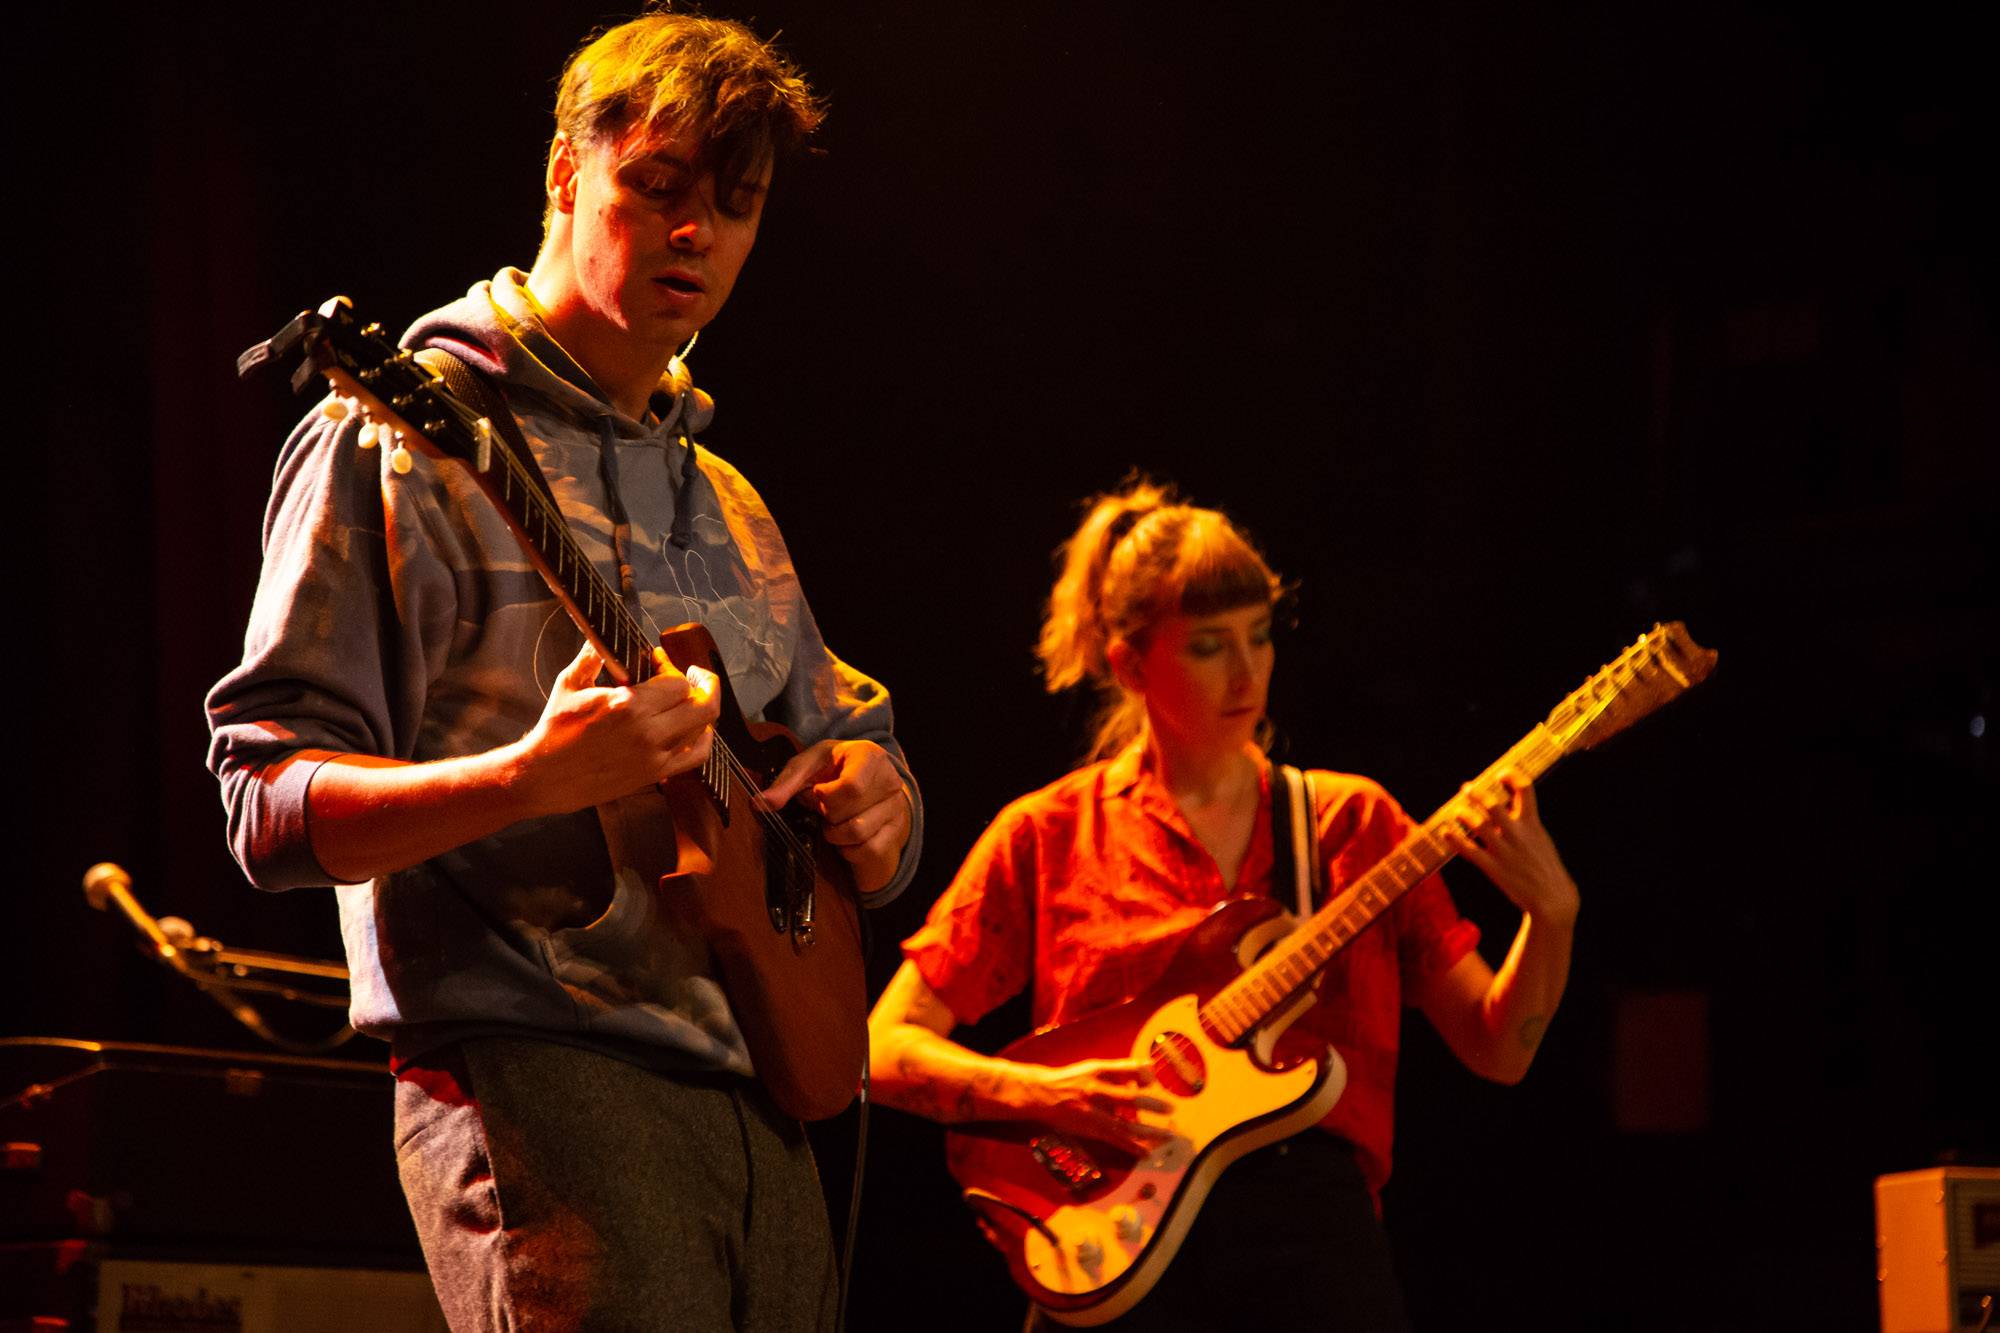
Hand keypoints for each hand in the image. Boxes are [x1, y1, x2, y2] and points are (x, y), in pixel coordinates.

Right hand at [510, 640, 719, 815]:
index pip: (676, 681)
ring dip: (703, 708)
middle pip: (701, 704)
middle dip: (703, 684)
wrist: (544, 778)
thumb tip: (600, 634)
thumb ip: (591, 657)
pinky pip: (696, 756)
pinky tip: (697, 728)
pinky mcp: (654, 774)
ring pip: (703, 729)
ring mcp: (653, 756)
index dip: (672, 666)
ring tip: (694, 697)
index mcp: (627, 705)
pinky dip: (704, 739)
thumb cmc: (554, 732)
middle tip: (694, 674)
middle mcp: (647, 732)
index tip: (658, 660)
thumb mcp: (569, 685)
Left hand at [760, 738, 911, 893]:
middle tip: (822, 805)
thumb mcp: (809, 766)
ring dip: (834, 832)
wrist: (866, 779)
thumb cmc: (833, 769)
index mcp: (869, 756)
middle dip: (825, 813)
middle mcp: (889, 781)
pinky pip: (867, 850)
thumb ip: (785, 784)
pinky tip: (845, 835)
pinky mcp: (896, 831)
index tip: (817, 791)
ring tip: (832, 820)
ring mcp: (895, 808)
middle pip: (848, 812)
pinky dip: (848, 848)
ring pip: (857, 833)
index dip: (825, 796)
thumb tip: (758, 804)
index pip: (852, 787)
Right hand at [1007, 1057, 1175, 1155]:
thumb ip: (1122, 1069)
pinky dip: (1133, 1147)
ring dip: (1149, 1132)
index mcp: (1098, 1071)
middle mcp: (1096, 1091)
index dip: (1143, 1074)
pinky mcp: (1091, 1129)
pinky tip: (1147, 1152)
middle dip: (1152, 1105)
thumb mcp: (1096, 1067)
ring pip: (1126, 1125)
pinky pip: (1115, 1140)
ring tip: (1168, 1136)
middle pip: (1129, 1099)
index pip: (1126, 1070)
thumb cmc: (1074, 1079)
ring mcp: (1093, 1112)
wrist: (1044, 1095)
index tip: (1156, 1080)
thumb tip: (1149, 1071)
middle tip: (1171, 1109)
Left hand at [1443, 771, 1580, 927]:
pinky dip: (1454, 839)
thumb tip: (1504, 805)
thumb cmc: (1545, 867)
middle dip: (1477, 793)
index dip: (1512, 776)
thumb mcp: (1540, 838)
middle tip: (1467, 788)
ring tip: (1457, 812)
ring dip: (1462, 814)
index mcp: (1533, 823)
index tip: (1501, 774)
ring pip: (1476, 824)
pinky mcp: (1492, 867)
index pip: (1525, 788)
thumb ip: (1523, 821)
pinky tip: (1446, 833)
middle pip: (1492, 804)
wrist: (1553, 899)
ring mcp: (1503, 850)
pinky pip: (1468, 850)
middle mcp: (1517, 833)